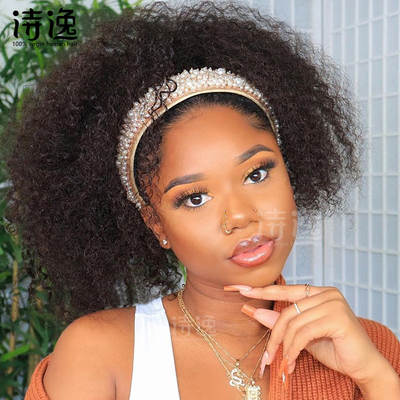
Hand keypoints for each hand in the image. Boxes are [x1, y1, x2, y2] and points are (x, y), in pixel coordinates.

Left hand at [223, 283, 391, 386]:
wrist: (363, 367)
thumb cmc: (335, 348)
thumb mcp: (302, 335)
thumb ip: (280, 322)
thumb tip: (253, 311)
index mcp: (317, 292)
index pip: (283, 290)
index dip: (259, 290)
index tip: (237, 289)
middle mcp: (326, 292)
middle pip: (286, 310)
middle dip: (273, 335)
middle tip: (266, 356)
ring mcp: (333, 302)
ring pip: (293, 322)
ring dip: (284, 347)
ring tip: (282, 364)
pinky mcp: (337, 317)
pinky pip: (303, 333)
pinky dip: (294, 350)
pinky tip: (292, 363)